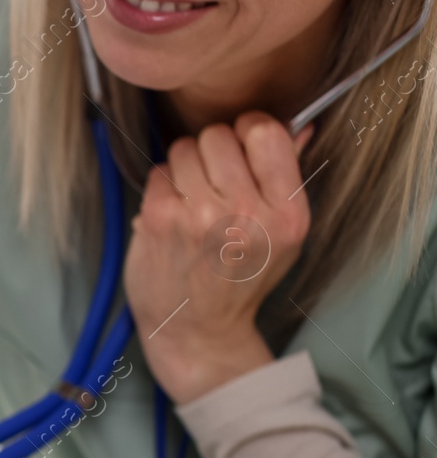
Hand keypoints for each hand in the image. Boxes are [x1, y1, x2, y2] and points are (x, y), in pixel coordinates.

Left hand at [123, 113, 312, 403]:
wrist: (198, 331)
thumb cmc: (240, 281)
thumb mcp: (283, 238)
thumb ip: (287, 180)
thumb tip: (299, 126)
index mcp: (286, 215)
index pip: (266, 133)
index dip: (248, 131)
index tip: (241, 148)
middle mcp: (245, 213)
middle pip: (219, 135)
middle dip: (213, 150)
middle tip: (212, 181)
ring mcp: (199, 215)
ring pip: (185, 148)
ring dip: (185, 167)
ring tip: (192, 199)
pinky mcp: (160, 219)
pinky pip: (158, 171)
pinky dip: (163, 186)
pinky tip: (172, 213)